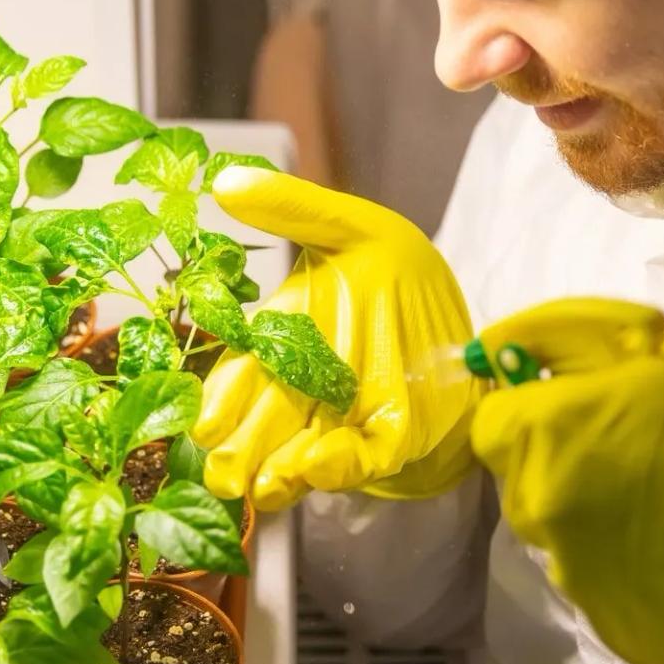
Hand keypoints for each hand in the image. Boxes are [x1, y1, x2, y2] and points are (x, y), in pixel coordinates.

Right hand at [192, 170, 482, 511]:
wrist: (458, 298)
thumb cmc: (392, 262)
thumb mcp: (348, 225)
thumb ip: (293, 207)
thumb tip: (226, 180)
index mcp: (279, 339)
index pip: (236, 377)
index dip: (219, 405)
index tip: (205, 426)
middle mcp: (303, 386)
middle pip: (261, 426)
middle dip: (241, 456)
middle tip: (225, 476)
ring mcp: (345, 414)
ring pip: (299, 453)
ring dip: (281, 472)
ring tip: (269, 483)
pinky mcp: (390, 434)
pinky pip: (362, 455)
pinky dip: (343, 465)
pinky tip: (323, 467)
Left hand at [470, 298, 663, 663]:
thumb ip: (594, 354)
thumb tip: (534, 351)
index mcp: (553, 438)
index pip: (494, 422)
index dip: (533, 408)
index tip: (575, 403)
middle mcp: (547, 515)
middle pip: (531, 482)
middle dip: (575, 464)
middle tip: (653, 453)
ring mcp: (583, 584)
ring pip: (573, 540)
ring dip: (609, 521)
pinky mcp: (623, 637)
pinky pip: (616, 590)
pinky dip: (645, 575)